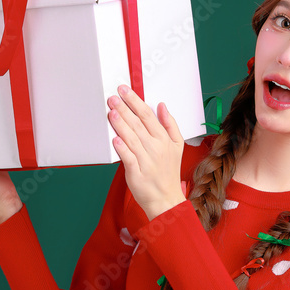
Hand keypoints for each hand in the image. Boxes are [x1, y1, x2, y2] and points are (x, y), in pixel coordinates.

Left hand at [107, 85, 185, 219]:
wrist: (166, 199)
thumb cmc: (168, 172)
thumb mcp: (177, 146)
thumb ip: (170, 124)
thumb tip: (162, 106)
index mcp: (164, 139)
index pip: (148, 116)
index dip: (135, 101)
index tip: (125, 91)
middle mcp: (155, 148)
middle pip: (138, 124)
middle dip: (124, 109)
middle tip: (113, 98)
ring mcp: (146, 161)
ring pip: (131, 138)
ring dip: (121, 124)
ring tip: (112, 112)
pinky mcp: (136, 173)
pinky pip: (128, 158)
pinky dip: (122, 148)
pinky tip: (115, 138)